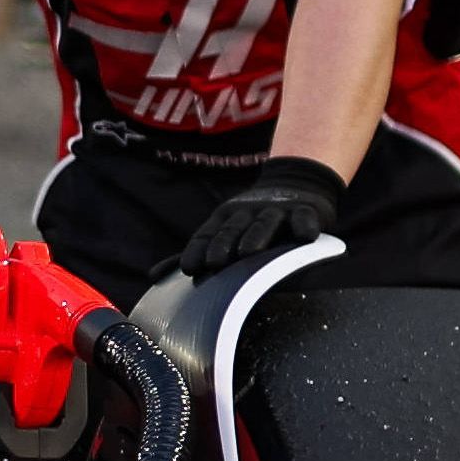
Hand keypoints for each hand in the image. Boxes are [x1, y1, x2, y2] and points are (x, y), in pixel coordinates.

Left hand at [179, 156, 345, 276]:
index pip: (207, 235)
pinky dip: (304, 225)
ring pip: (265, 223)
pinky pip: (304, 217)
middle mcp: (247, 213)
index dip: (198, 250)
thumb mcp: (223, 230)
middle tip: (215, 262)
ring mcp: (276, 210)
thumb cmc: (251, 219)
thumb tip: (154, 275)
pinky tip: (305, 236)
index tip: (190, 268)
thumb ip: (194, 252)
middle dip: (223, 244)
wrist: (295, 185)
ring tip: (250, 252)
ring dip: (257, 236)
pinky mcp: (305, 210)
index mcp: (225, 220)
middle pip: (233, 229)